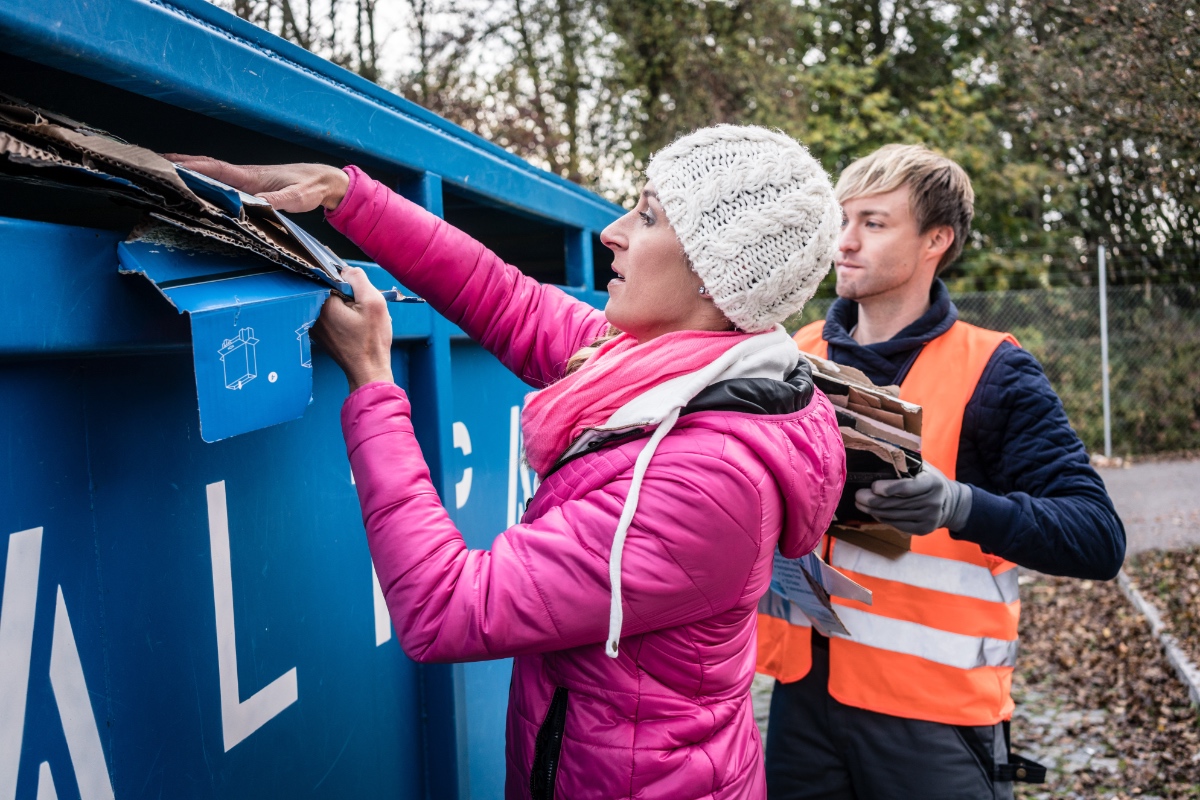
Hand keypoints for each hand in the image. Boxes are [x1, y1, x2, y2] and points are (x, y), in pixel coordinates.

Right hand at [164, 154, 348, 212]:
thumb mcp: (297, 197)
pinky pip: (222, 181)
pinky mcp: (251, 186)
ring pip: (212, 174)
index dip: (192, 167)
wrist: (324, 180)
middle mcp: (245, 175)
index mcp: (251, 176)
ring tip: (165, 174)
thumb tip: (256, 204)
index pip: (215, 168)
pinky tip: (197, 186)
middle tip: (154, 165)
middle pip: (207, 168)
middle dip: (181, 165)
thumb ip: (277, 200)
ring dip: (190, 172)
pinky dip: (205, 180)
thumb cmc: (311, 186)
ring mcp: (247, 180)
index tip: (169, 166)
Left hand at [310, 267, 393, 391]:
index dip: (344, 280)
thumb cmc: (372, 340)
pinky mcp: (320, 335)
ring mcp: (314, 327)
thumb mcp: (373, 302)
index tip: (355, 289)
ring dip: (343, 305)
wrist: (369, 370)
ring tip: (358, 318)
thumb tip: (346, 270)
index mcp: (323, 304)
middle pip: (327, 290)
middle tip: (360, 305)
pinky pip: (328, 316)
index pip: (327, 277)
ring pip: (328, 303)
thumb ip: (358, 279)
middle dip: (345, 293)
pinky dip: (341, 316)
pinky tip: (354, 326)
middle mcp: (313, 315)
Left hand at [853, 462, 972, 535]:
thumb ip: (905, 462)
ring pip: (894, 515)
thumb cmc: (928, 479)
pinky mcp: (923, 529)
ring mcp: (929, 517)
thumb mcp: (923, 467)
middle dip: (873, 500)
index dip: (890, 488)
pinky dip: (883, 518)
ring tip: (860, 503)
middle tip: (858, 495)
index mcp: (933, 482)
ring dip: (873, 510)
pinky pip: (898, 524)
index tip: (874, 486)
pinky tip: (873, 512)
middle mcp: (933, 501)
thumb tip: (879, 451)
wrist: (950, 502)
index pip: (909, 487)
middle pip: (897, 503)